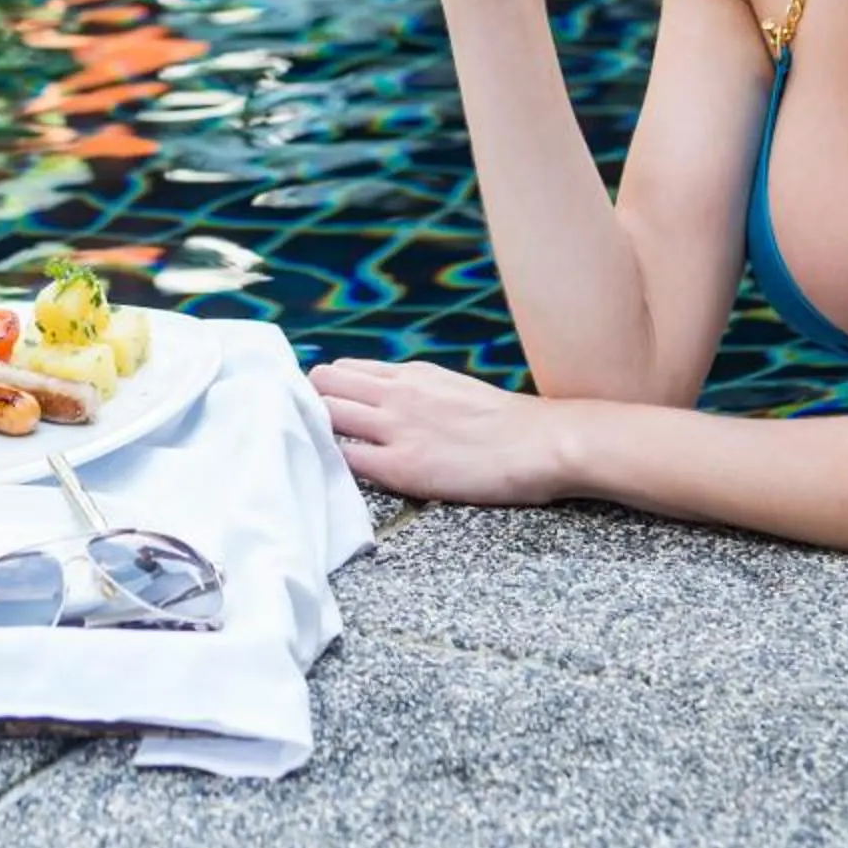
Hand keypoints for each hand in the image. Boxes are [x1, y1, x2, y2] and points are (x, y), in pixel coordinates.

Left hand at [310, 357, 572, 504]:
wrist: (542, 443)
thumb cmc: (507, 424)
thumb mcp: (453, 389)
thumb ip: (417, 392)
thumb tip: (389, 401)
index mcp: (410, 374)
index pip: (344, 370)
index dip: (325, 390)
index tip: (318, 409)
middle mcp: (396, 392)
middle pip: (323, 384)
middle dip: (307, 404)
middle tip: (305, 432)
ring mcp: (396, 428)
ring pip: (326, 413)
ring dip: (312, 429)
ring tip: (310, 452)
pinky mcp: (403, 466)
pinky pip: (345, 459)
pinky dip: (332, 464)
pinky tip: (331, 477)